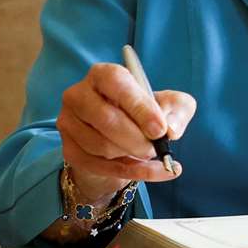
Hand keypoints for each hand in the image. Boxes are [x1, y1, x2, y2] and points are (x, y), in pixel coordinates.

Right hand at [56, 62, 196, 202]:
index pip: (116, 83)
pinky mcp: (69, 149)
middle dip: (137, 139)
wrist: (126, 139)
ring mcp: (69, 123)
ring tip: (148, 152)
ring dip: (131, 155)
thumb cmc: (148, 113)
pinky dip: (132, 172)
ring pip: (101, 145)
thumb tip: (170, 129)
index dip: (139, 107)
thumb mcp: (172, 104)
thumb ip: (178, 109)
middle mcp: (79, 95)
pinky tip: (153, 171)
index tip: (159, 129)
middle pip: (106, 119)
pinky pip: (99, 166)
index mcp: (104, 74)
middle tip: (157, 148)